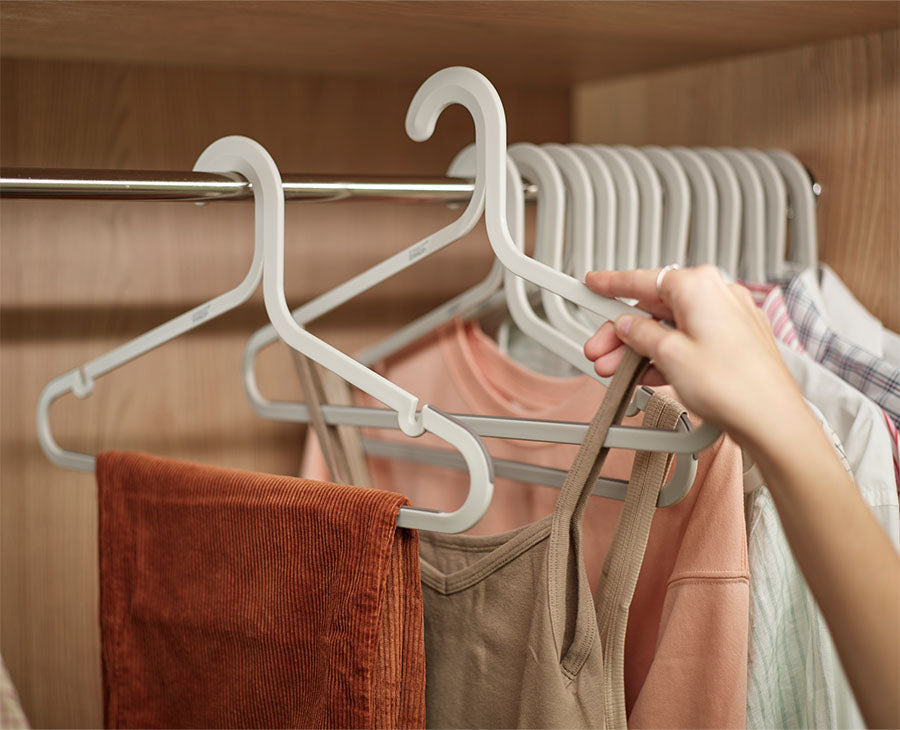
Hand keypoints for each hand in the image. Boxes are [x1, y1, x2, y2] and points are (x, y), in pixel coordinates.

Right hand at [583, 266, 801, 444]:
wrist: (771, 420)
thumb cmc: (734, 385)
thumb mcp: (669, 355)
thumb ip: (641, 334)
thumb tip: (628, 325)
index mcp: (700, 286)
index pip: (643, 278)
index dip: (611, 284)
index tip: (593, 283)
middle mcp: (718, 295)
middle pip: (655, 308)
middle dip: (622, 332)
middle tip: (599, 351)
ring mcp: (729, 319)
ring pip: (671, 327)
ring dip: (641, 348)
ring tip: (617, 371)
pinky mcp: (735, 343)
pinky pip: (689, 341)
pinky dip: (665, 356)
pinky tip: (647, 375)